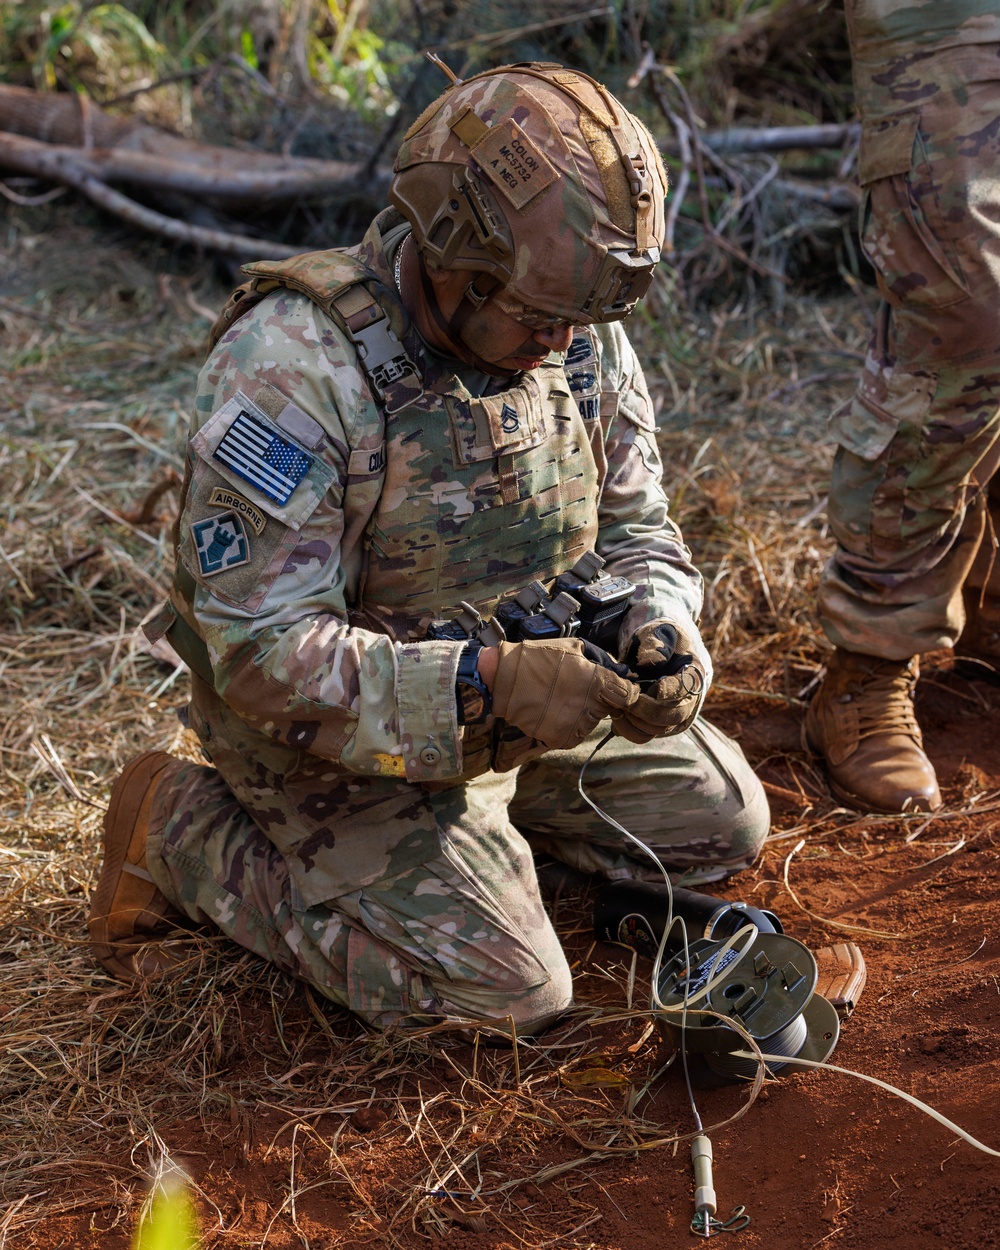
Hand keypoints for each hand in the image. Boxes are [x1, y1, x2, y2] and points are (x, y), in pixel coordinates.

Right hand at [491, 637, 638, 749]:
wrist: (503, 680)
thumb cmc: (539, 657)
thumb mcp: (574, 647)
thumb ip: (603, 660)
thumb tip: (625, 673)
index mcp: (597, 682)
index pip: (627, 695)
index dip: (623, 690)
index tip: (613, 687)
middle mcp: (590, 706)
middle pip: (609, 708)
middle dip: (598, 699)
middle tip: (576, 689)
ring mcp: (576, 725)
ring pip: (592, 722)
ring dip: (583, 713)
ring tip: (561, 698)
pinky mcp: (562, 738)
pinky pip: (575, 734)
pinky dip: (568, 725)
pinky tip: (554, 711)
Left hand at [612, 620, 707, 741]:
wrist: (660, 652)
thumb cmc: (660, 640)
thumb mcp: (659, 633)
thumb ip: (655, 644)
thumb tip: (651, 662)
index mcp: (693, 675)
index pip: (685, 688)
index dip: (670, 690)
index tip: (654, 688)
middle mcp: (688, 701)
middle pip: (671, 716)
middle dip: (645, 709)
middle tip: (623, 699)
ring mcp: (674, 716)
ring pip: (657, 730)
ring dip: (633, 721)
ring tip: (616, 705)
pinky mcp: (658, 726)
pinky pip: (643, 735)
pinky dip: (627, 728)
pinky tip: (615, 713)